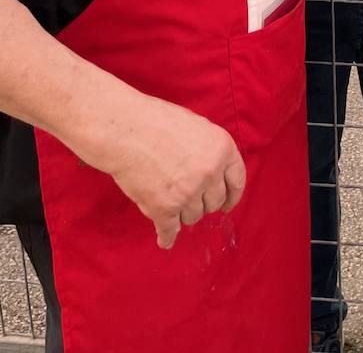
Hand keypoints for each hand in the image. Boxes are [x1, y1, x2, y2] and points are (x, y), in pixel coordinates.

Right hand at [80, 94, 246, 249]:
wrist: (125, 129)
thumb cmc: (156, 122)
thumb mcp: (197, 128)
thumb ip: (210, 151)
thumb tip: (214, 172)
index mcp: (222, 149)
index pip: (237, 181)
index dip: (232, 196)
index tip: (227, 204)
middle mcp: (210, 172)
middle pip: (214, 202)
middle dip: (203, 203)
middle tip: (188, 199)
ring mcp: (189, 192)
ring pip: (193, 216)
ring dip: (182, 214)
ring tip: (168, 202)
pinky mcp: (165, 207)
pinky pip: (170, 230)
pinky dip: (167, 237)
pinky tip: (166, 241)